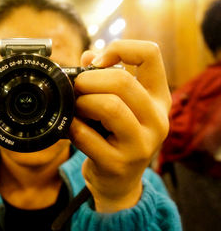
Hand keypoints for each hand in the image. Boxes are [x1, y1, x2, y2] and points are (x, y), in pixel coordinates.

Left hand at [69, 40, 170, 212]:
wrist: (117, 181)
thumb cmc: (114, 136)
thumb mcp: (117, 105)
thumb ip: (103, 78)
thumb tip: (86, 56)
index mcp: (159, 98)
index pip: (151, 54)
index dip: (119, 49)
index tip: (96, 62)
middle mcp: (158, 119)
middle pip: (122, 82)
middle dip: (88, 80)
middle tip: (76, 87)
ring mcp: (141, 144)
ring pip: (109, 106)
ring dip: (82, 103)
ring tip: (76, 108)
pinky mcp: (119, 164)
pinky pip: (87, 136)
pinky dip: (72, 128)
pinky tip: (72, 129)